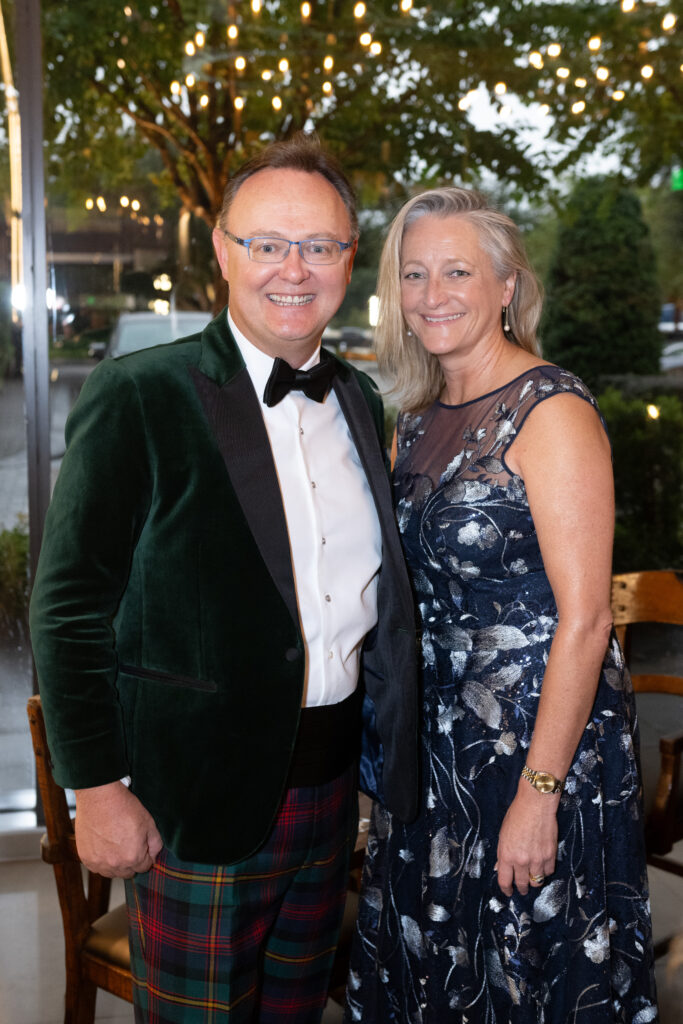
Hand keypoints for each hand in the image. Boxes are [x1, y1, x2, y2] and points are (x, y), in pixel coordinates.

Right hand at [74, 781, 162, 877]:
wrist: (99, 797)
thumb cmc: (124, 807)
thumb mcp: (149, 822)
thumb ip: (155, 844)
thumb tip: (154, 856)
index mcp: (133, 857)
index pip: (144, 868)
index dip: (145, 856)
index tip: (141, 846)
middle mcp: (115, 864)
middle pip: (128, 872)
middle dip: (131, 861)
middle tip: (128, 844)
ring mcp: (98, 863)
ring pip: (111, 872)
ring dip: (115, 864)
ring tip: (115, 844)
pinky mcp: (86, 858)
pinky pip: (96, 867)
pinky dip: (101, 860)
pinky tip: (103, 845)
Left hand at [495, 782, 558, 896]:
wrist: (536, 804)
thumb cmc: (516, 815)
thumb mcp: (503, 834)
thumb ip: (503, 853)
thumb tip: (500, 868)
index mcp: (506, 855)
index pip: (504, 881)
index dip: (506, 890)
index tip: (508, 892)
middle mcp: (521, 860)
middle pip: (522, 884)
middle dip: (521, 888)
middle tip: (522, 889)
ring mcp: (537, 859)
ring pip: (537, 881)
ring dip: (534, 881)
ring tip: (533, 878)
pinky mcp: (550, 855)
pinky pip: (549, 871)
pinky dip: (545, 871)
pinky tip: (543, 867)